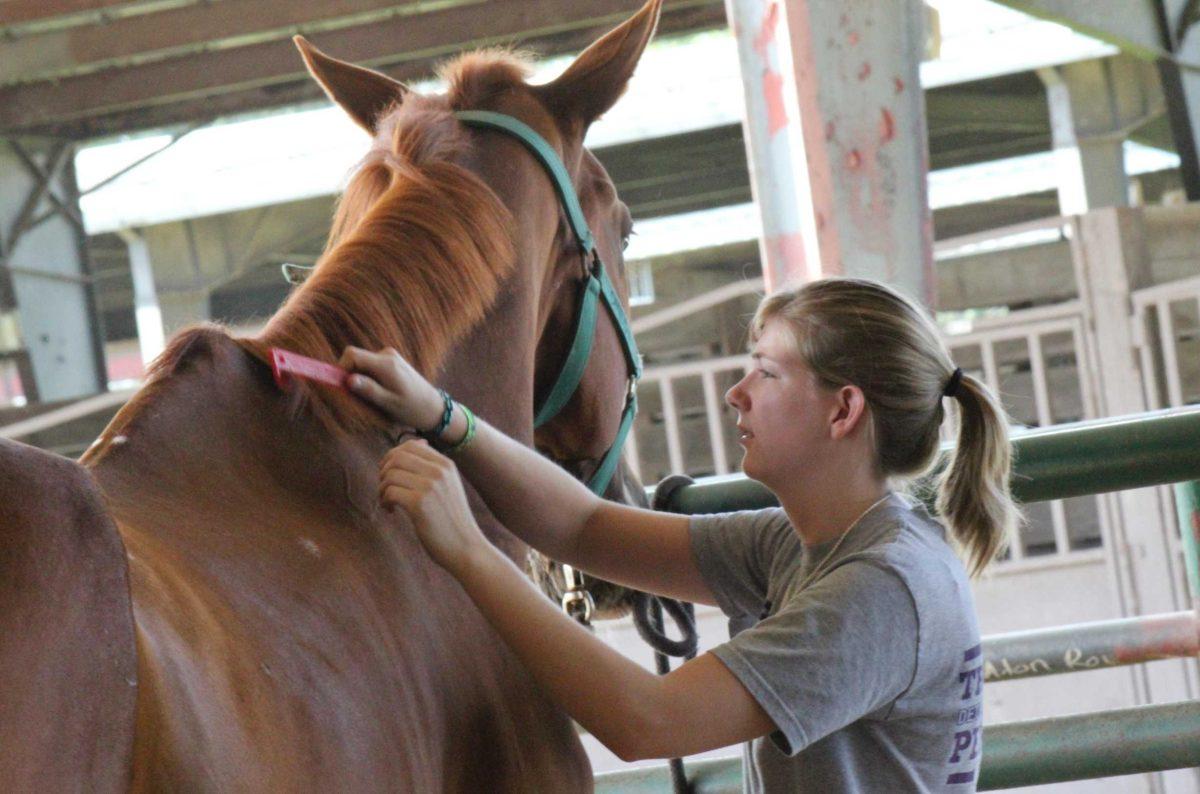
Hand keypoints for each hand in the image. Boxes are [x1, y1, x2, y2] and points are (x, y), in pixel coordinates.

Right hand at [340, 346, 442, 430]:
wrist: (433, 407)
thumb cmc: (412, 408)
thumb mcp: (388, 403)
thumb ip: (369, 390)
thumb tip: (348, 380)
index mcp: (385, 364)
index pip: (352, 354)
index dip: (341, 368)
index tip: (342, 386)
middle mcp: (387, 354)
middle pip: (356, 358)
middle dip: (351, 375)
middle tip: (359, 397)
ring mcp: (390, 355)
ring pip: (362, 362)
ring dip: (360, 378)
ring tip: (374, 397)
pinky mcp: (391, 360)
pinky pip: (371, 365)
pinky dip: (369, 377)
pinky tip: (380, 392)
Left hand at [378, 439, 488, 574]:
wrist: (466, 547)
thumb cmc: (453, 520)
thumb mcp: (449, 486)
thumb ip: (434, 467)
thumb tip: (416, 444)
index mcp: (446, 464)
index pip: (410, 445)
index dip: (392, 456)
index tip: (389, 473)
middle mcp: (439, 471)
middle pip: (397, 457)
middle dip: (384, 471)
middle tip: (385, 489)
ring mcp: (430, 487)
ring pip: (390, 475)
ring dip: (382, 489)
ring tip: (388, 502)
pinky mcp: (420, 504)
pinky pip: (390, 492)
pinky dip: (385, 501)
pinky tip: (392, 511)